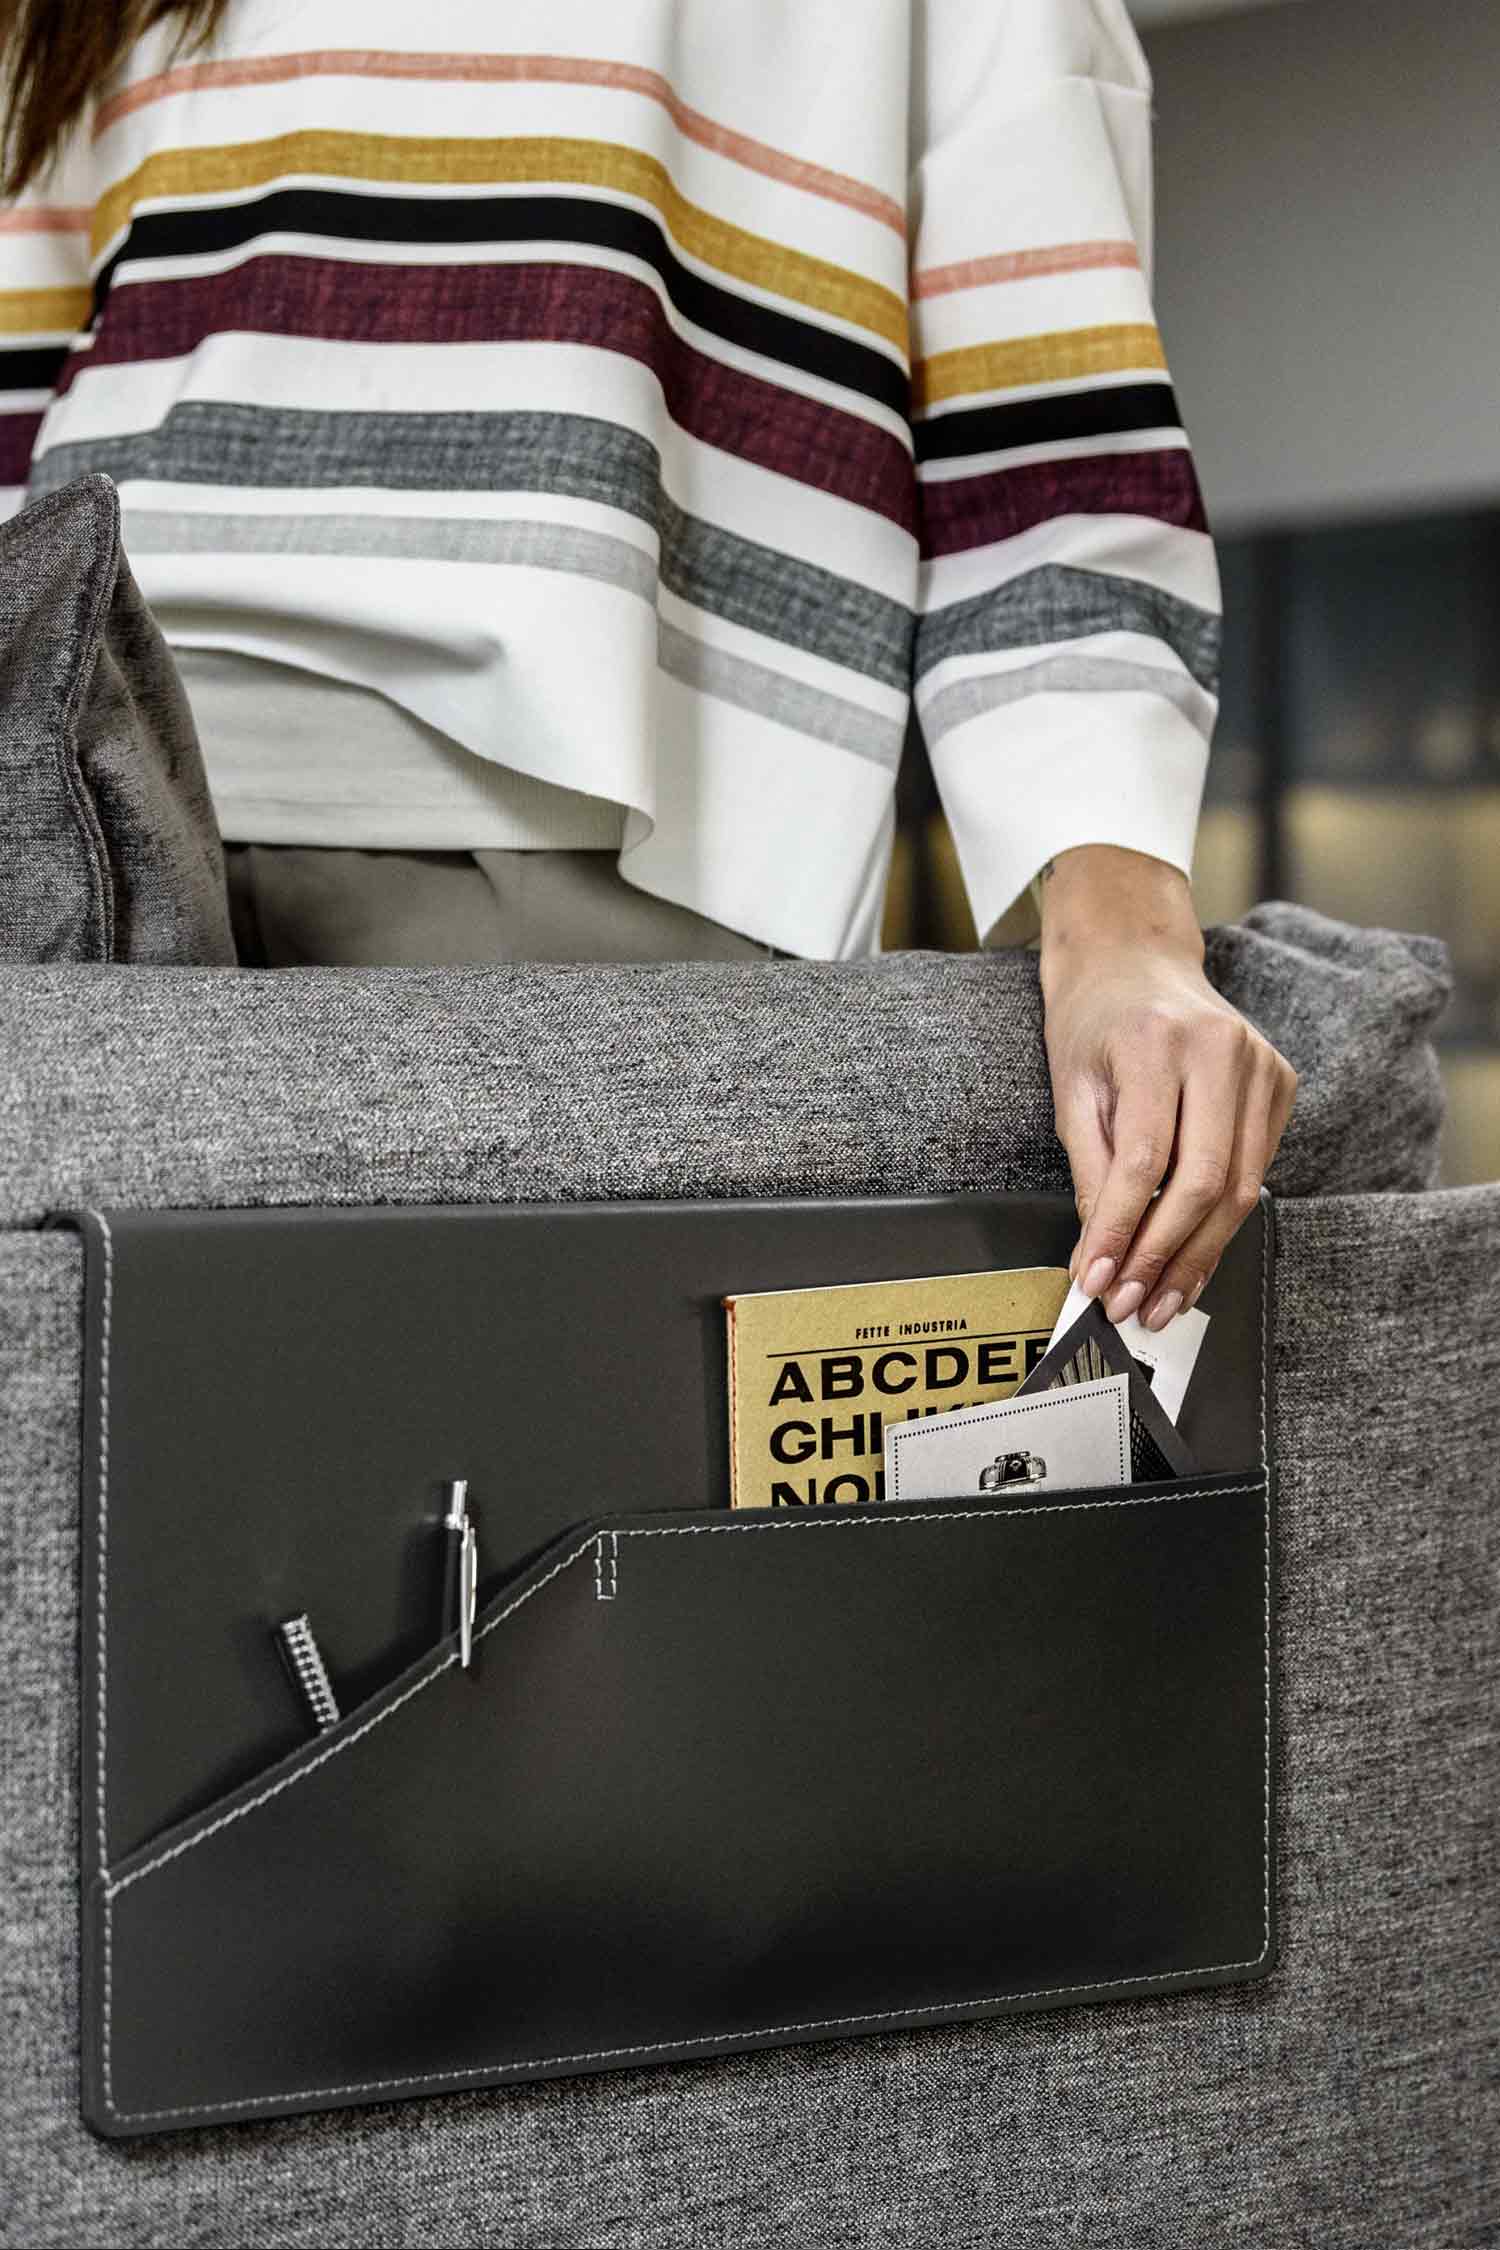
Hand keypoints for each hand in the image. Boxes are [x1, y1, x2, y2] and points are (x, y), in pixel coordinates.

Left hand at [1038, 846, 1296, 1328]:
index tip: (1096, 1281)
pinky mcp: (1282, 1083)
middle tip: (1131, 1305)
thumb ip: (1092, 1173)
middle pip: (1205, 1180)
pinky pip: (1256, 1171)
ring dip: (1198, 1255)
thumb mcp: (1071, 1092)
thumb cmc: (1093, 1024)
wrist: (1134, 961)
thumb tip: (1100, 1259)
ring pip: (1240, 1187)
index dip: (1122, 1231)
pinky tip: (1191, 1261)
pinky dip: (1222, 1225)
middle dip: (1164, 1256)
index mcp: (1156, 1042)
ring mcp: (1261, 1065)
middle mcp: (1220, 1050)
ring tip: (1161, 1301)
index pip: (1145, 1160)